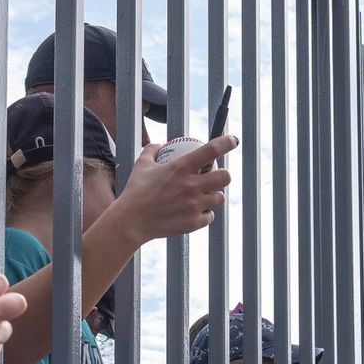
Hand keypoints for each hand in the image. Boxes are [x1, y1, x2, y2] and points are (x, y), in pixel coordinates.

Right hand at [114, 135, 239, 242]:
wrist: (131, 221)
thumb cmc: (135, 191)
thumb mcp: (142, 164)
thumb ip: (153, 150)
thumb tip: (161, 145)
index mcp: (181, 167)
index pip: (212, 150)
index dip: (227, 143)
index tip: (233, 141)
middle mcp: (191, 186)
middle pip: (225, 177)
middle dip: (224, 175)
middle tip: (216, 177)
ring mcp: (194, 206)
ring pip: (219, 198)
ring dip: (214, 196)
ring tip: (204, 196)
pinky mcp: (193, 223)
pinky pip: (209, 216)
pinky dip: (205, 214)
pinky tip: (196, 212)